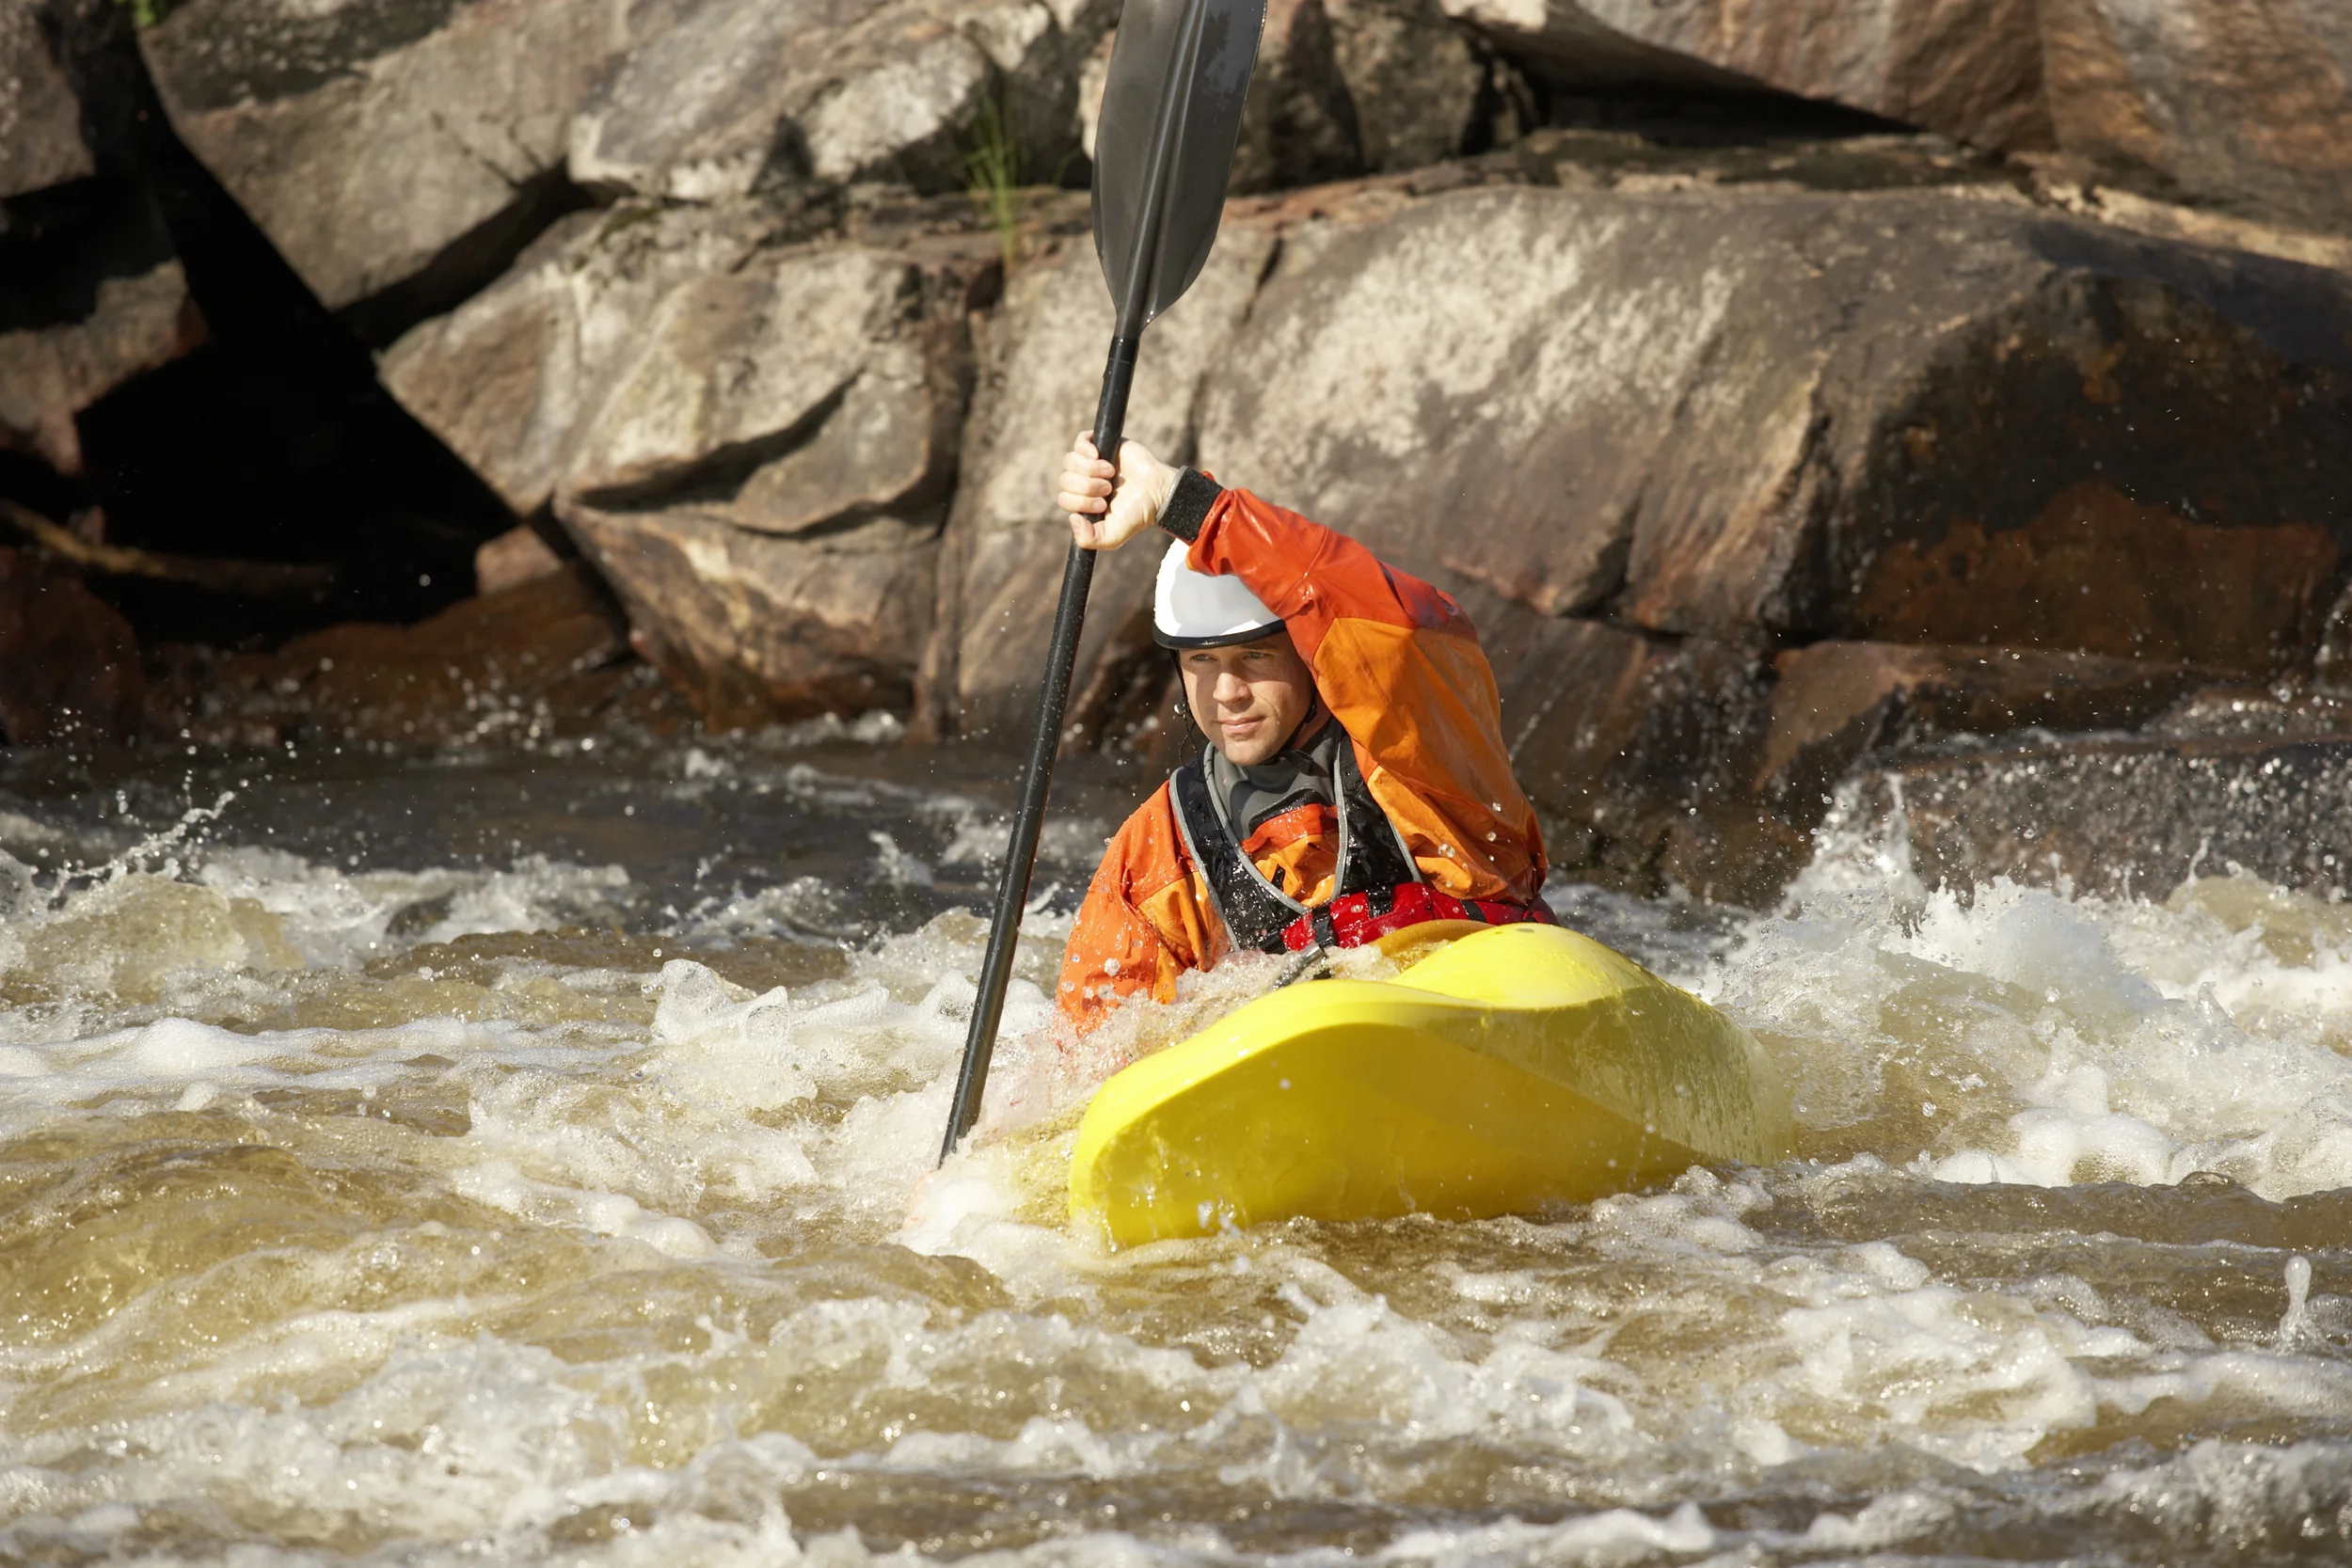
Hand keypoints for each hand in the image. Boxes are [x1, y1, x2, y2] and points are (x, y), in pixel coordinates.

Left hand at [1059, 434, 1175, 550]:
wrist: (1157, 492)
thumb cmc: (1135, 514)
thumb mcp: (1112, 537)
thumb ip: (1089, 539)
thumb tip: (1072, 518)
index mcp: (1082, 502)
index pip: (1064, 499)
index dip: (1081, 502)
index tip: (1103, 504)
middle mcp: (1083, 482)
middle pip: (1065, 480)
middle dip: (1088, 486)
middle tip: (1108, 489)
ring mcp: (1090, 463)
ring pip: (1070, 460)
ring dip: (1090, 469)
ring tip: (1110, 473)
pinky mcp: (1101, 445)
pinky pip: (1080, 441)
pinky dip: (1085, 448)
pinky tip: (1098, 456)